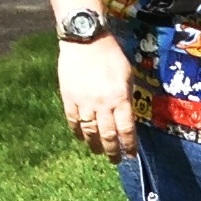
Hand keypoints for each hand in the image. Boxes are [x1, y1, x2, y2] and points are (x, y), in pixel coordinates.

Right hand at [58, 37, 136, 162]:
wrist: (85, 40)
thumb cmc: (111, 55)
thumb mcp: (128, 74)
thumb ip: (127, 96)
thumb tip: (127, 115)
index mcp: (120, 99)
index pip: (126, 130)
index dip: (129, 145)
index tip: (130, 155)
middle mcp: (102, 104)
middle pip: (108, 135)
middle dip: (112, 151)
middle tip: (114, 160)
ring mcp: (84, 102)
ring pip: (89, 131)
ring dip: (94, 145)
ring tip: (97, 152)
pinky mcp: (69, 97)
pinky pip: (73, 120)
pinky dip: (77, 132)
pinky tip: (81, 137)